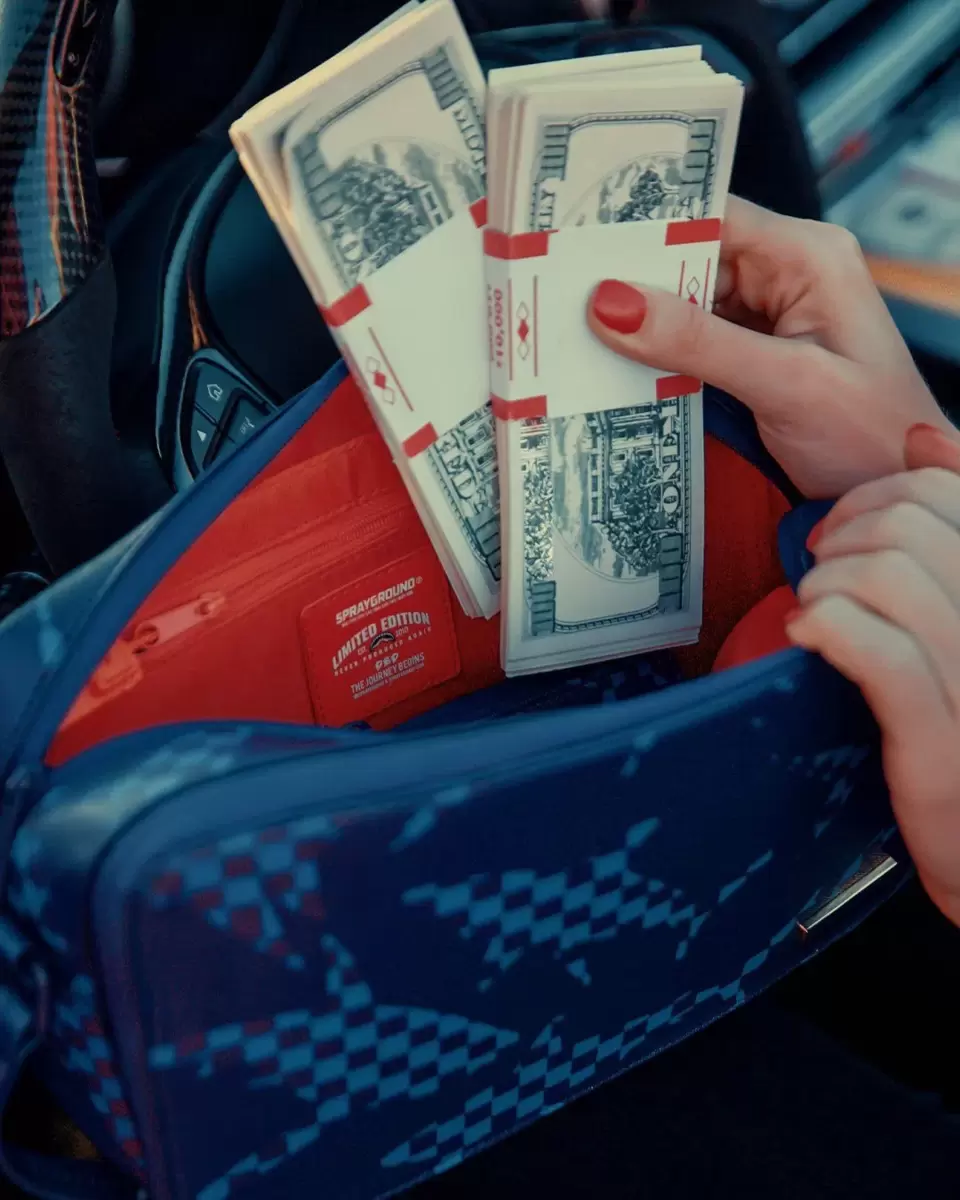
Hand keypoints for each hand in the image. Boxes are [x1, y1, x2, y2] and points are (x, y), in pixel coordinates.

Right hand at [586, 196, 951, 498]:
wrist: (898, 490)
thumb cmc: (871, 437)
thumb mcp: (783, 383)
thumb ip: (698, 342)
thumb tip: (613, 301)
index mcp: (808, 256)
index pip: (711, 219)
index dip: (644, 229)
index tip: (580, 247)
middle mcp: (789, 273)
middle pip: (690, 260)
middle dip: (634, 284)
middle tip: (563, 302)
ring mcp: (771, 314)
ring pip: (685, 303)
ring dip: (642, 325)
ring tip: (580, 338)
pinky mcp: (756, 353)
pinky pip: (694, 341)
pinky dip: (660, 356)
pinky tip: (621, 369)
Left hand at [787, 423, 959, 928]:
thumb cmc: (956, 723)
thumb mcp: (950, 617)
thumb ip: (948, 530)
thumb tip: (921, 434)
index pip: (951, 493)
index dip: (886, 492)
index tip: (846, 530)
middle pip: (917, 526)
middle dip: (847, 533)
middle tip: (820, 571)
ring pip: (895, 579)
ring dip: (831, 583)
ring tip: (817, 612)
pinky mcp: (944, 754)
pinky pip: (886, 657)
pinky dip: (833, 628)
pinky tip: (810, 634)